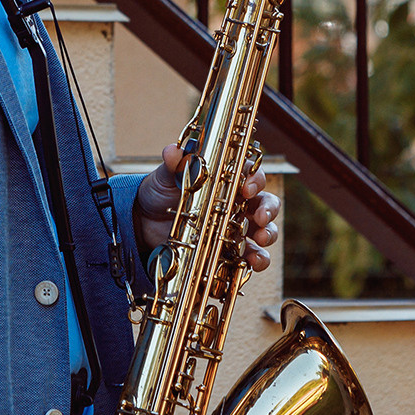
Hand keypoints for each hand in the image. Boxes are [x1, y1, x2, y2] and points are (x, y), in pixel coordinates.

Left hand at [134, 143, 281, 270]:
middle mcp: (237, 203)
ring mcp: (235, 227)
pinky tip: (252, 264)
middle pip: (266, 202)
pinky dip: (256, 261)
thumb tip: (172, 151)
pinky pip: (250, 256)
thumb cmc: (161, 192)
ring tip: (261, 241)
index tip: (247, 189)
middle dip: (268, 210)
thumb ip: (173, 165)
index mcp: (227, 180)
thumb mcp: (165, 177)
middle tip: (260, 218)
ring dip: (268, 235)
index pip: (251, 174)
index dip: (255, 180)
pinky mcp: (228, 250)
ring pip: (264, 230)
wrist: (146, 223)